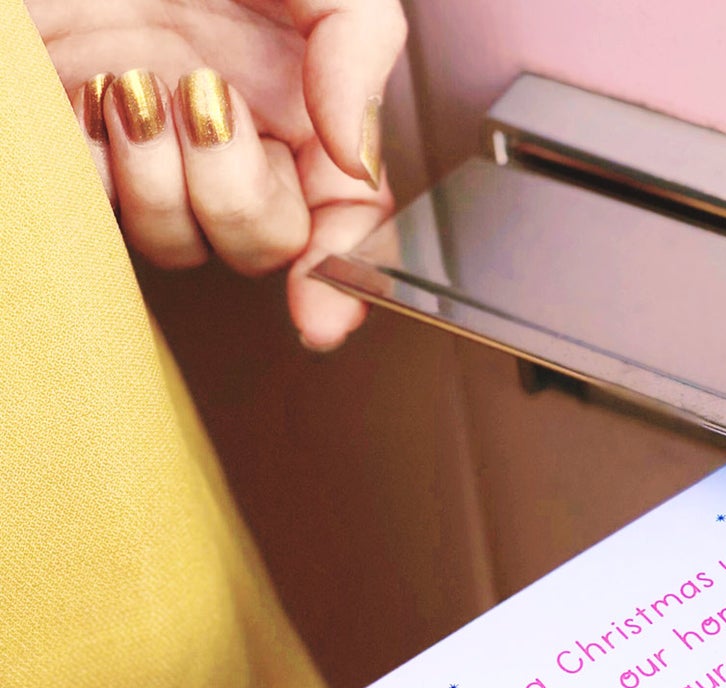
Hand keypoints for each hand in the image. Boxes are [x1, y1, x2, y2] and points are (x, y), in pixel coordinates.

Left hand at [27, 0, 405, 348]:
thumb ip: (359, 51)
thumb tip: (357, 158)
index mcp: (296, 93)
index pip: (345, 214)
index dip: (340, 274)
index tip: (319, 309)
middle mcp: (231, 129)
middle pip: (267, 244)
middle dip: (240, 198)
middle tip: (209, 114)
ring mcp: (154, 145)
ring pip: (182, 244)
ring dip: (159, 178)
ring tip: (137, 90)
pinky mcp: (76, 148)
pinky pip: (98, 212)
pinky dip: (95, 165)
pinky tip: (89, 100)